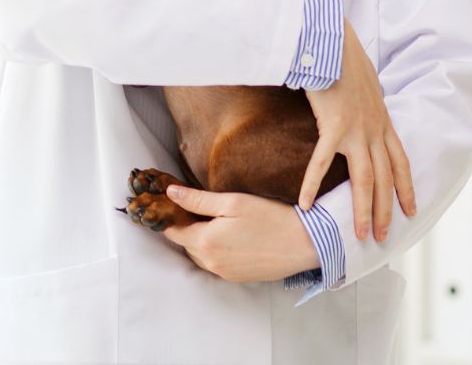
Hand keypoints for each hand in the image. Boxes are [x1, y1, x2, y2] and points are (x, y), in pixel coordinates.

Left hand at [161, 185, 318, 281]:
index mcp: (206, 242)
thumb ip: (198, 200)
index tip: (169, 202)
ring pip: (199, 254)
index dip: (169, 216)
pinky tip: (227, 235)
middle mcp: (211, 262)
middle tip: (193, 205)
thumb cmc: (268, 217)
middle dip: (185, 226)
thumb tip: (170, 193)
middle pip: (185, 244)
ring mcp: (224, 273)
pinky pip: (214, 263)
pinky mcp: (236, 277)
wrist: (302, 244)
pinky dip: (213, 249)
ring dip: (198, 239)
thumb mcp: (232, 202)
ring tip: (211, 219)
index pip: (173, 232)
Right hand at [299, 20, 415, 242]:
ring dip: (363, 210)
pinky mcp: (333, 126)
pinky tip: (306, 204)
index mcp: (383, 119)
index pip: (401, 162)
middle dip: (387, 210)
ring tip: (361, 234)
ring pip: (364, 179)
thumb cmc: (345, 56)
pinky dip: (313, 185)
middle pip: (385, 178)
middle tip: (383, 237)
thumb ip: (367, 101)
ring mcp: (356, 129)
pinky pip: (321, 162)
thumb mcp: (366, 82)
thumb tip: (363, 106)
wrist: (334, 40)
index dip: (407, 188)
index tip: (411, 210)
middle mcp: (374, 129)